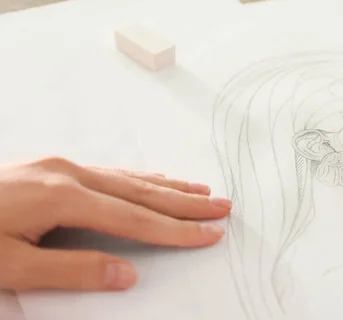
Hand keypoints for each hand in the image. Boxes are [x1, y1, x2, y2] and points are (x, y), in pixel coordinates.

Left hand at [0, 157, 230, 291]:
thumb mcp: (9, 266)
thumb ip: (73, 270)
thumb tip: (127, 274)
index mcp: (62, 197)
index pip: (135, 219)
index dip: (176, 230)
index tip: (209, 234)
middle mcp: (69, 174)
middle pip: (142, 192)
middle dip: (185, 202)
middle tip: (222, 206)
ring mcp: (61, 167)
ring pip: (128, 177)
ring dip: (168, 186)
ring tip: (200, 190)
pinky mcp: (53, 168)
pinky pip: (110, 172)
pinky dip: (139, 178)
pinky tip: (152, 180)